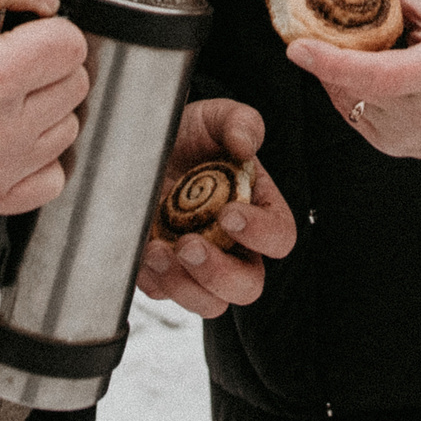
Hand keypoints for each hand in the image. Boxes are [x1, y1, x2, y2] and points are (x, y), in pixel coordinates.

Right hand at [0, 0, 88, 215]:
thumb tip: (50, 3)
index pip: (71, 45)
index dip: (47, 31)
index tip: (22, 34)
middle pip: (74, 86)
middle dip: (46, 67)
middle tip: (8, 63)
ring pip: (67, 128)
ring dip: (44, 109)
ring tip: (2, 97)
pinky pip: (52, 178)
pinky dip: (39, 157)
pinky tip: (10, 134)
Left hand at [135, 99, 297, 317]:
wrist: (141, 142)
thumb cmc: (188, 133)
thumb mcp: (214, 116)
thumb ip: (239, 121)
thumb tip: (245, 145)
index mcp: (258, 209)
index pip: (280, 237)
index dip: (261, 233)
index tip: (229, 214)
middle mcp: (234, 245)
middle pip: (247, 286)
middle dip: (220, 274)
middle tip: (189, 244)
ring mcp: (199, 264)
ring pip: (209, 303)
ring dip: (185, 285)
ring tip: (158, 251)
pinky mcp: (164, 273)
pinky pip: (164, 295)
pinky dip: (154, 280)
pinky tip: (142, 250)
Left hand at [283, 0, 420, 180]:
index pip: (377, 73)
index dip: (333, 61)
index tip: (296, 46)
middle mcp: (418, 113)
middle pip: (350, 83)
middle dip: (326, 53)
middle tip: (314, 23)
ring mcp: (402, 136)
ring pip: (344, 98)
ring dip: (337, 70)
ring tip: (362, 48)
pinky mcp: (390, 147)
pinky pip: (351, 111)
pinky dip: (348, 87)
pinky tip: (368, 71)